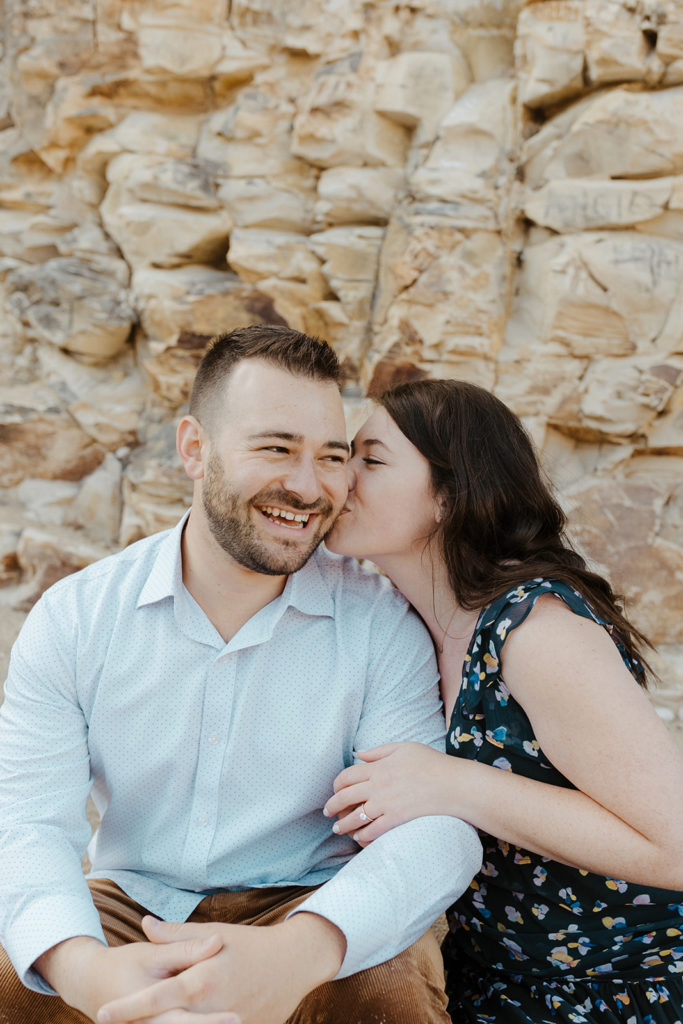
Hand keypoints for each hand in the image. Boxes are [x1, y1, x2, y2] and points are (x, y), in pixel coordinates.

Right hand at [36, 932, 225, 1022]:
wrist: (90, 984)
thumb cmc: (124, 966)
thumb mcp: (153, 954)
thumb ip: (185, 949)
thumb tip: (218, 941)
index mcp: (150, 1009)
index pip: (185, 1020)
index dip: (211, 1020)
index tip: (236, 1017)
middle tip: (241, 1020)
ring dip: (204, 1022)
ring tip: (239, 1019)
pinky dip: (193, 1021)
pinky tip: (213, 1019)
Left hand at [97, 912, 345, 1023]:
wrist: (295, 963)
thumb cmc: (251, 945)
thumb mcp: (215, 934)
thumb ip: (176, 934)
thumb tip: (145, 924)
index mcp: (202, 979)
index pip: (156, 997)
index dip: (128, 1008)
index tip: (102, 1014)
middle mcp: (212, 1006)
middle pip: (168, 1023)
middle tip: (110, 1023)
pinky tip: (189, 1022)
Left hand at [324, 742, 452, 845]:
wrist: (452, 784)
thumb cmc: (431, 762)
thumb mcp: (403, 748)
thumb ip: (378, 751)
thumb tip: (358, 754)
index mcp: (378, 767)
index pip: (347, 776)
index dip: (336, 784)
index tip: (335, 790)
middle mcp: (377, 786)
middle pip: (345, 797)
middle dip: (332, 806)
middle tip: (328, 812)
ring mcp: (386, 803)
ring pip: (355, 817)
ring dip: (343, 825)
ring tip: (337, 830)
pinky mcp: (396, 819)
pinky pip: (373, 830)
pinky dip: (362, 836)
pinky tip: (358, 838)